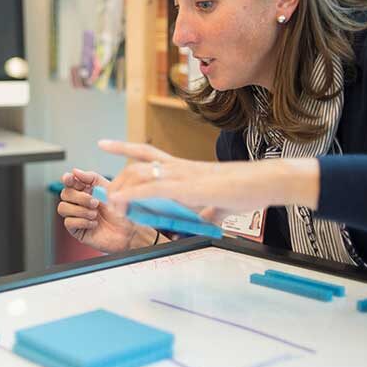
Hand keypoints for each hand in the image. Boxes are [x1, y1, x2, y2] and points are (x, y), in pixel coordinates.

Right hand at [57, 168, 145, 253]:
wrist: (130, 230)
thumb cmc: (121, 210)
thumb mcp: (108, 188)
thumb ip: (91, 178)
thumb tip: (75, 171)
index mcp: (86, 190)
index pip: (69, 182)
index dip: (67, 179)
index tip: (70, 179)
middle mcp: (79, 203)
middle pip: (65, 194)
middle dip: (80, 197)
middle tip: (95, 202)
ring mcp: (77, 216)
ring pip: (63, 208)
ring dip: (80, 210)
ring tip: (95, 214)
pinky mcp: (77, 230)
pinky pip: (69, 223)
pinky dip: (82, 221)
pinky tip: (94, 224)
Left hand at [99, 139, 321, 214]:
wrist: (262, 182)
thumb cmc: (245, 190)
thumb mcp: (219, 204)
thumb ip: (208, 212)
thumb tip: (205, 222)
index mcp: (184, 168)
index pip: (147, 152)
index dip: (123, 147)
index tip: (103, 144)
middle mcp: (178, 167)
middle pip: (137, 164)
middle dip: (117, 177)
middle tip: (104, 191)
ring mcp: (182, 175)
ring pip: (140, 174)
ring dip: (122, 188)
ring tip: (112, 203)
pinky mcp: (187, 187)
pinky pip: (153, 188)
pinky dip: (134, 195)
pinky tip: (122, 203)